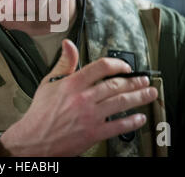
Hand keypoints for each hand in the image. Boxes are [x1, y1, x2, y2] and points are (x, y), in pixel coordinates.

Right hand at [0, 39, 157, 155]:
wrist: (34, 139)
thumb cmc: (40, 112)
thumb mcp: (49, 82)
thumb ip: (64, 63)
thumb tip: (69, 45)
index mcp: (72, 84)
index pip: (100, 67)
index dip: (117, 64)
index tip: (125, 66)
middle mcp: (83, 98)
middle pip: (115, 86)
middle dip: (134, 82)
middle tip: (144, 80)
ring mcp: (90, 116)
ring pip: (120, 103)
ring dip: (139, 97)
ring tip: (149, 93)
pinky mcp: (93, 133)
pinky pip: (117, 127)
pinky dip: (131, 122)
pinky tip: (140, 118)